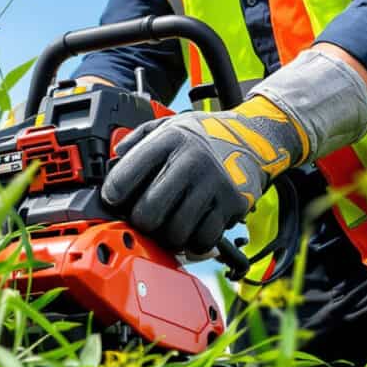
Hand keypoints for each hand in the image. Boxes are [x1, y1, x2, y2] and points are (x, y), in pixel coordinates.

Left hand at [101, 96, 309, 254]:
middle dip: (140, 221)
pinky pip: (203, 239)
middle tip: (144, 218)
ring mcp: (214, 184)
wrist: (254, 137)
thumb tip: (114, 161)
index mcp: (169, 140)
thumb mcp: (168, 124)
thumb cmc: (204, 135)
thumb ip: (137, 139)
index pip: (124, 178)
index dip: (113, 195)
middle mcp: (191, 161)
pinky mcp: (232, 203)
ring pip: (175, 232)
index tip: (116, 199)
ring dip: (167, 236)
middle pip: (148, 213)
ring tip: (168, 225)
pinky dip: (194, 242)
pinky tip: (192, 228)